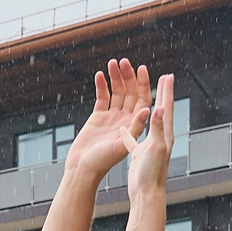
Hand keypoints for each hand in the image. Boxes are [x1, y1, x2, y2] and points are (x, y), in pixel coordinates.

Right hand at [60, 58, 152, 179]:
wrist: (82, 169)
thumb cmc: (104, 162)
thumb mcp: (124, 146)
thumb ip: (137, 127)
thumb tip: (148, 109)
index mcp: (135, 125)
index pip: (143, 100)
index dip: (143, 84)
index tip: (141, 69)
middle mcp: (125, 120)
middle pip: (130, 93)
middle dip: (128, 77)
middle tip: (124, 62)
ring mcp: (112, 118)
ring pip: (117, 93)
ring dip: (115, 78)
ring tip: (112, 63)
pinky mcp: (98, 118)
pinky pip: (102, 98)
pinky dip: (102, 86)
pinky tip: (100, 75)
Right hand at [129, 72, 176, 199]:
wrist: (144, 193)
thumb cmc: (152, 173)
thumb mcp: (156, 148)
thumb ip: (158, 128)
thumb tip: (160, 108)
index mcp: (163, 133)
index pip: (165, 107)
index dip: (166, 91)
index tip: (167, 75)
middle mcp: (155, 136)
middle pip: (155, 108)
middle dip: (156, 91)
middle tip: (156, 76)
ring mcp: (144, 143)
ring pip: (141, 118)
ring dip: (138, 106)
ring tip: (136, 94)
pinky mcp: (134, 151)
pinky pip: (128, 133)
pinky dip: (125, 124)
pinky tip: (121, 121)